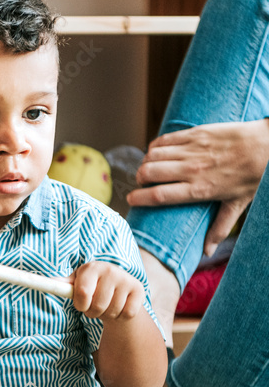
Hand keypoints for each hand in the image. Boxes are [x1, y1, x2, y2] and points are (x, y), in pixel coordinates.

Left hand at [71, 261, 145, 321]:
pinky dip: (121, 316)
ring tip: (106, 305)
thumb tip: (51, 281)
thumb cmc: (91, 286)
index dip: (80, 305)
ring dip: (106, 315)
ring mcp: (126, 279)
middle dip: (92, 312)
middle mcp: (110, 270)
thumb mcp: (77, 283)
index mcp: (92, 268)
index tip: (81, 305)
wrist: (117, 288)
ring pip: (112, 311)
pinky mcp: (139, 290)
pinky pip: (127, 313)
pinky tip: (119, 306)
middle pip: (97, 306)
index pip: (82, 292)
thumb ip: (64, 285)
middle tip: (94, 307)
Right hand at [127, 119, 268, 255]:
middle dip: (139, 179)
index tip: (131, 200)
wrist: (268, 145)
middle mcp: (191, 170)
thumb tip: (206, 253)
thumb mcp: (236, 205)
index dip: (138, 198)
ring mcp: (192, 150)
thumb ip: (218, 229)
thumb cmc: (253, 176)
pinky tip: (157, 152)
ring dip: (145, 163)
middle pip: (148, 173)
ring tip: (149, 168)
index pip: (157, 195)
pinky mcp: (194, 134)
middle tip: (142, 183)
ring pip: (152, 155)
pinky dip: (154, 147)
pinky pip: (163, 140)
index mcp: (198, 190)